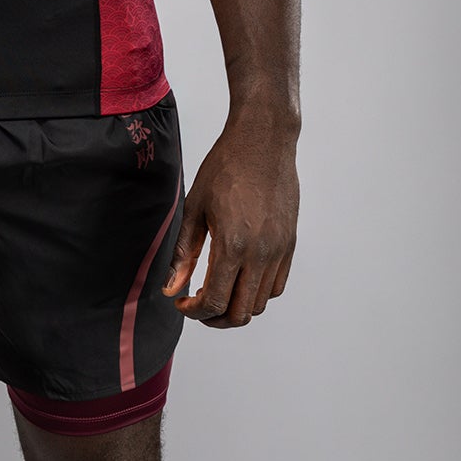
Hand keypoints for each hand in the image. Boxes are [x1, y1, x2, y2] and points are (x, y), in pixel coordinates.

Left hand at [161, 110, 297, 326]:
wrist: (262, 141)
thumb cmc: (225, 167)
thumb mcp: (195, 207)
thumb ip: (183, 253)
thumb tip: (171, 288)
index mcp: (232, 245)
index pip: (215, 302)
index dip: (194, 311)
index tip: (181, 302)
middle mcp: (260, 254)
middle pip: (240, 313)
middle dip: (214, 318)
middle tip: (196, 305)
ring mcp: (279, 251)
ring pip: (260, 304)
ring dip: (236, 308)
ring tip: (216, 292)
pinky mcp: (290, 244)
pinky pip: (276, 286)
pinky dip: (257, 293)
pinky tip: (239, 279)